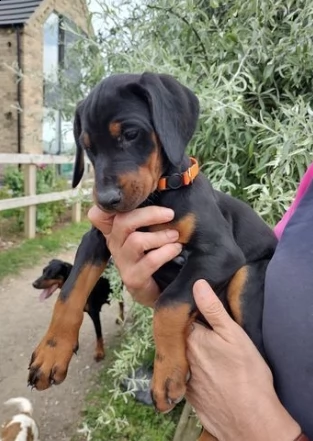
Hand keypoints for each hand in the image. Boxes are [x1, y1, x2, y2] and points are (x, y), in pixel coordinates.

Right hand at [88, 205, 181, 306]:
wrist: (156, 289)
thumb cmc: (152, 254)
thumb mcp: (146, 232)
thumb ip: (147, 216)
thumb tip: (164, 189)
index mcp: (115, 231)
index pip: (98, 215)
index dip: (108, 206)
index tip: (133, 198)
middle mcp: (114, 245)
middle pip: (122, 221)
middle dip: (149, 214)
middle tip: (170, 214)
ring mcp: (122, 262)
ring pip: (136, 241)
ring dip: (160, 236)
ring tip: (175, 235)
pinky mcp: (132, 278)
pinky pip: (150, 261)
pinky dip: (166, 252)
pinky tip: (176, 249)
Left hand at [186, 280, 299, 440]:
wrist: (250, 418)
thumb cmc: (246, 372)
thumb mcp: (233, 334)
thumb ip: (212, 308)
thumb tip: (197, 283)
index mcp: (192, 337)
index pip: (185, 318)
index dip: (194, 313)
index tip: (202, 312)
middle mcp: (182, 356)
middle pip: (184, 337)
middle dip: (193, 333)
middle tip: (211, 335)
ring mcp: (185, 377)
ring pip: (186, 357)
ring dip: (194, 353)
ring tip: (212, 357)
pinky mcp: (190, 394)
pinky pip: (190, 376)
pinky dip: (197, 373)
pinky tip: (212, 375)